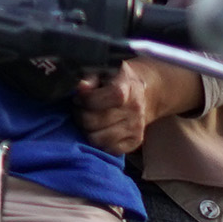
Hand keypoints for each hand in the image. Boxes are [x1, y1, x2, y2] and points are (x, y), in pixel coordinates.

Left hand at [72, 56, 204, 155]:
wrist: (143, 93)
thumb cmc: (115, 80)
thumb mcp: (103, 71)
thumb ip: (89, 78)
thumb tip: (81, 88)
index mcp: (127, 88)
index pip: (105, 99)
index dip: (87, 99)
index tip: (79, 98)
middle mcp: (135, 109)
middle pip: (93, 122)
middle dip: (80, 116)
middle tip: (81, 110)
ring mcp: (136, 127)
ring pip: (97, 139)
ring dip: (87, 131)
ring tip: (89, 120)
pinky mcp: (135, 141)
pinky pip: (109, 150)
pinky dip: (100, 142)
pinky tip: (100, 131)